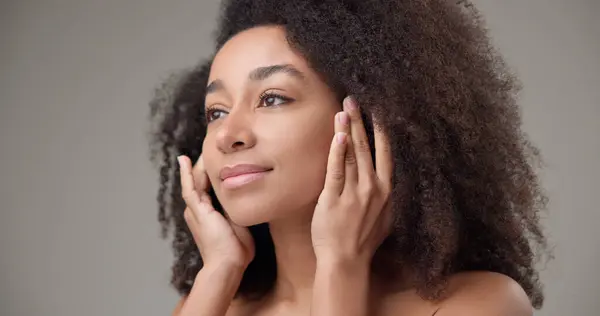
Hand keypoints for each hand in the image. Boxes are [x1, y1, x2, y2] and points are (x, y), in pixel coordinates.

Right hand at [178, 155, 254, 269]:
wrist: (228, 265)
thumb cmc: (237, 251)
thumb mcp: (240, 224)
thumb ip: (240, 210)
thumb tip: (251, 198)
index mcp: (207, 214)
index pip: (208, 187)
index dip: (212, 173)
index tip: (219, 159)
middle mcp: (198, 211)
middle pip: (200, 181)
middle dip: (204, 165)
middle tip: (211, 147)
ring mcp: (196, 210)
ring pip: (195, 180)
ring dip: (198, 165)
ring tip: (204, 148)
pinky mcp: (197, 209)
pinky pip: (189, 187)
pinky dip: (186, 173)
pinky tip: (185, 160)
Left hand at [311, 96, 393, 264]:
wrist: (346, 260)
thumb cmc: (363, 239)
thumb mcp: (384, 215)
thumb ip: (384, 194)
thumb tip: (387, 176)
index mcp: (387, 189)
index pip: (386, 152)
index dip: (383, 129)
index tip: (380, 109)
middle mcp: (374, 188)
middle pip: (368, 147)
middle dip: (362, 121)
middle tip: (356, 99)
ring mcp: (355, 193)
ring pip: (353, 154)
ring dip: (348, 129)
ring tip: (345, 108)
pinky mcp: (335, 199)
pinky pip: (337, 170)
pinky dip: (338, 152)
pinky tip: (338, 135)